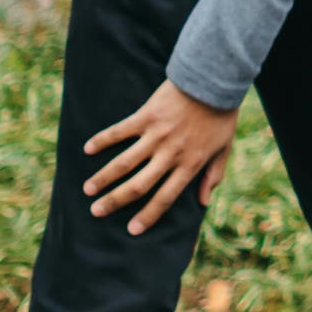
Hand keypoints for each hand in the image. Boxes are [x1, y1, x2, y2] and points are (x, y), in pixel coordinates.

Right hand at [83, 79, 239, 232]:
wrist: (214, 81)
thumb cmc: (220, 116)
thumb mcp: (224, 148)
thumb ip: (213, 174)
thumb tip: (203, 202)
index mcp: (190, 164)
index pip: (166, 197)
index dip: (149, 216)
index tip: (132, 231)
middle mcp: (170, 154)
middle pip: (138, 185)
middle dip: (115, 201)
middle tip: (96, 211)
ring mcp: (156, 135)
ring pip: (123, 162)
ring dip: (103, 177)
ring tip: (87, 189)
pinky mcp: (145, 116)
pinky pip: (119, 131)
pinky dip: (102, 140)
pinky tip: (87, 149)